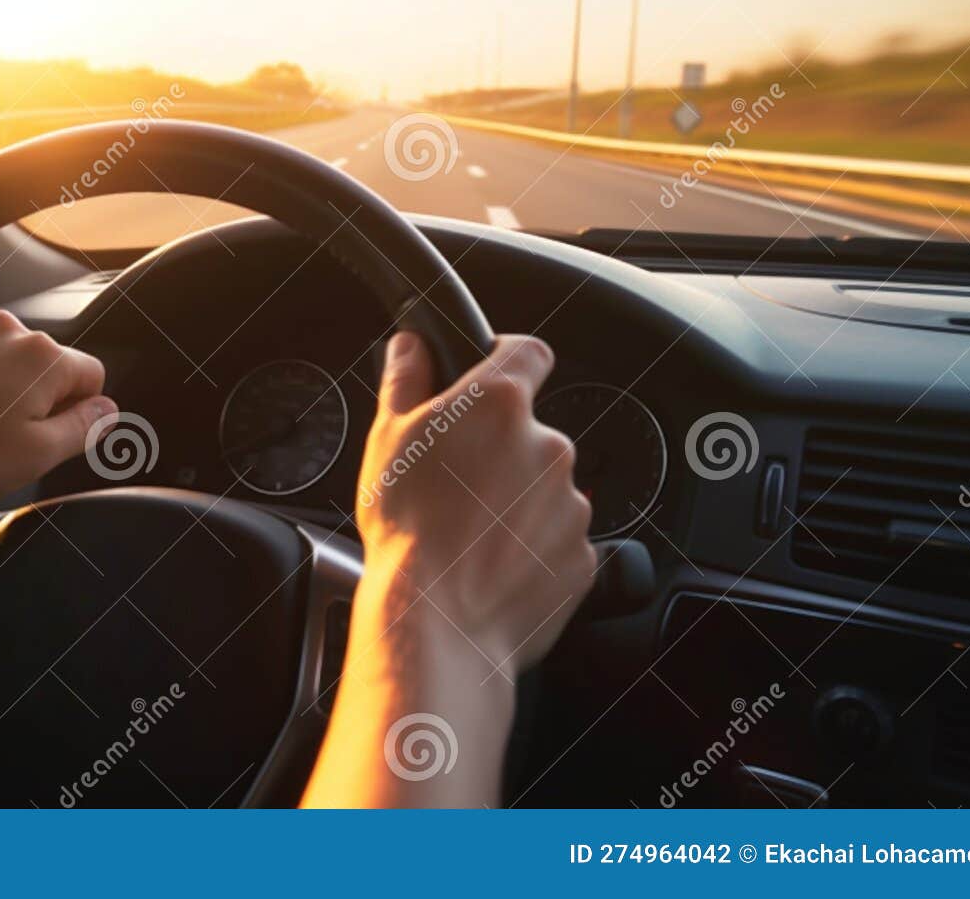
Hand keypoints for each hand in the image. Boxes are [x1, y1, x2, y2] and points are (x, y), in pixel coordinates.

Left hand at [0, 310, 113, 504]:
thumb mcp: (35, 456)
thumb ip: (84, 428)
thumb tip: (107, 410)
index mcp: (42, 356)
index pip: (92, 376)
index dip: (79, 412)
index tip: (51, 438)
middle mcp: (9, 330)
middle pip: (50, 366)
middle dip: (39, 401)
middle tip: (7, 442)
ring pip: (10, 362)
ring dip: (3, 392)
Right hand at [355, 331, 595, 674]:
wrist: (437, 623)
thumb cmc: (406, 530)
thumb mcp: (387, 440)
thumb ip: (406, 380)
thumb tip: (412, 346)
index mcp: (499, 405)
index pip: (527, 352)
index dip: (507, 362)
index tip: (488, 381)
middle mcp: (549, 445)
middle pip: (530, 432)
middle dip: (500, 453)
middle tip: (456, 485)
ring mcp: (571, 503)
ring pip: (544, 490)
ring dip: (516, 504)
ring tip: (468, 535)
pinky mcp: (582, 556)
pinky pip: (557, 541)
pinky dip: (531, 549)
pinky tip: (490, 567)